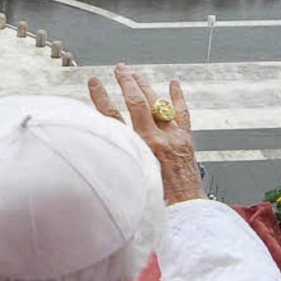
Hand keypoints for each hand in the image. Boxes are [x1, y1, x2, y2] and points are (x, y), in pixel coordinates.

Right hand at [88, 64, 205, 205]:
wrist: (186, 212)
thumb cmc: (157, 203)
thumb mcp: (129, 181)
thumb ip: (117, 161)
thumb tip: (98, 150)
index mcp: (138, 150)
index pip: (114, 117)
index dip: (101, 98)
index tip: (93, 83)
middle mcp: (157, 139)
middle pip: (138, 102)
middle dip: (127, 82)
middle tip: (119, 69)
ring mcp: (173, 137)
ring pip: (158, 103)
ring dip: (146, 86)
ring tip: (136, 74)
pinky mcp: (185, 140)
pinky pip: (182, 113)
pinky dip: (177, 97)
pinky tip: (174, 84)